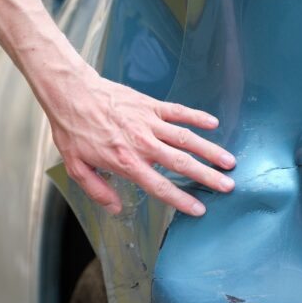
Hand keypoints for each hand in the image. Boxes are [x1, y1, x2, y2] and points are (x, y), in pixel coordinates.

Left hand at [47, 69, 235, 215]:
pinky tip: (213, 125)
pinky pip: (179, 112)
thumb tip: (115, 209)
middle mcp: (143, 144)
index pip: (160, 186)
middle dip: (207, 176)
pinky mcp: (150, 105)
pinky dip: (197, 117)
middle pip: (182, 164)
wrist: (72, 93)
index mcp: (126, 162)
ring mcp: (149, 122)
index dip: (181, 200)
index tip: (199, 209)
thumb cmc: (73, 130)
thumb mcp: (76, 167)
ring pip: (186, 138)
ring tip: (229, 161)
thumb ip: (97, 190)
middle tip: (228, 186)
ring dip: (210, 150)